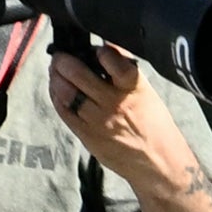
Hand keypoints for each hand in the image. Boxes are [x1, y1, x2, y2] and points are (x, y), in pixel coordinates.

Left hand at [47, 32, 196, 194]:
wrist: (156, 163)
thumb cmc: (153, 125)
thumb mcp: (147, 92)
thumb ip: (125, 73)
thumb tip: (103, 50)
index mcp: (133, 88)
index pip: (116, 62)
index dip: (103, 51)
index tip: (98, 48)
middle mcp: (114, 103)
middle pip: (79, 75)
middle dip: (64, 60)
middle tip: (60, 56)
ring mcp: (98, 121)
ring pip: (66, 92)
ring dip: (56, 77)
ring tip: (55, 71)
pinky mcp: (87, 135)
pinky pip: (64, 111)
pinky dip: (56, 96)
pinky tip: (56, 89)